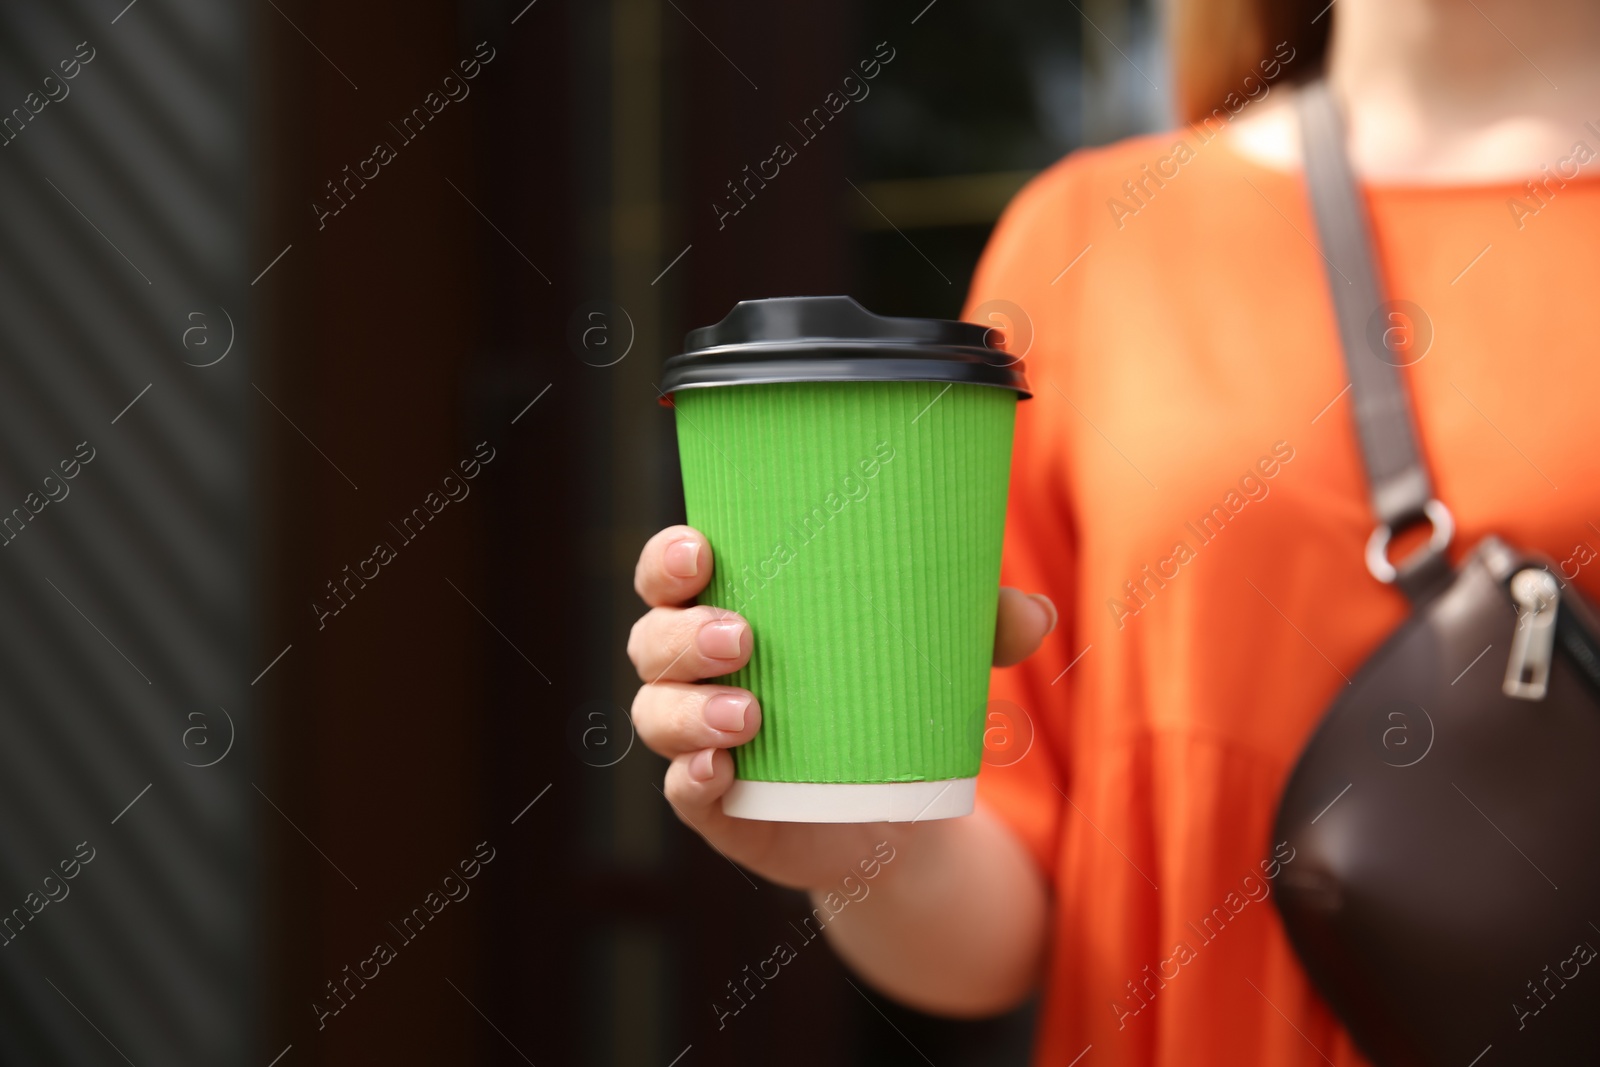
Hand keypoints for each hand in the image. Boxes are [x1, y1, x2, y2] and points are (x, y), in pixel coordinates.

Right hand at [628, 524, 1056, 890]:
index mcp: (729, 606)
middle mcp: (695, 670)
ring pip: (656, 713)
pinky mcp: (715, 804)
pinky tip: (722, 772)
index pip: (669, 573)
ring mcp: (697, 738)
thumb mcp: (933, 653)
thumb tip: (1037, 612)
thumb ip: (979, 626)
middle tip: (742, 635)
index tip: (702, 549)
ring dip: (689, 709)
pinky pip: (680, 790)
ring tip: (747, 713)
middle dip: (683, 634)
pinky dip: (693, 779)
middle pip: (650, 638)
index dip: (667, 558)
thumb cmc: (888, 694)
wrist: (894, 807)